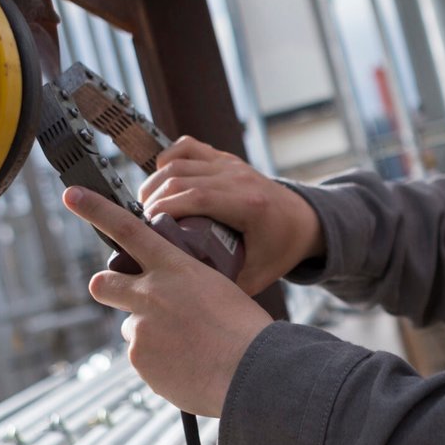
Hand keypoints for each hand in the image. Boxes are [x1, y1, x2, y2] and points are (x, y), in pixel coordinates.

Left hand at [63, 186, 271, 416]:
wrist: (251, 371)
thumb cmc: (244, 329)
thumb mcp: (218, 289)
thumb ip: (186, 286)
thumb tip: (173, 302)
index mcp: (175, 267)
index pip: (128, 229)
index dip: (95, 209)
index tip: (72, 195)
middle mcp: (150, 293)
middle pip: (103, 282)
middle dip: (108, 287)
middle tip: (126, 297)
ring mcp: (141, 328)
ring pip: (133, 328)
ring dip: (151, 335)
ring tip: (188, 347)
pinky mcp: (140, 360)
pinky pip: (143, 359)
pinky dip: (160, 363)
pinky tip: (188, 366)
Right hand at [139, 137, 324, 294]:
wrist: (304, 221)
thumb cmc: (280, 249)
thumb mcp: (257, 275)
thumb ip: (225, 285)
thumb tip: (185, 296)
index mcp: (250, 204)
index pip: (196, 197)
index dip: (165, 209)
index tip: (146, 230)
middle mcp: (239, 177)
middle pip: (181, 178)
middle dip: (153, 199)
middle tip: (140, 225)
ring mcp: (232, 164)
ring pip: (180, 161)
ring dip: (155, 182)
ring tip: (145, 208)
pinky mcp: (225, 159)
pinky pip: (188, 147)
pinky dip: (168, 159)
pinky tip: (161, 180)